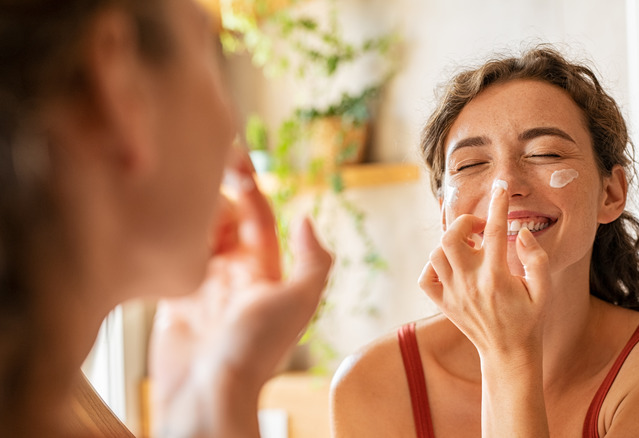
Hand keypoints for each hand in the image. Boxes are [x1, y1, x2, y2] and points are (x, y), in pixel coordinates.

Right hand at [149, 150, 331, 436]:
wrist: (207, 393)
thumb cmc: (255, 351)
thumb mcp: (297, 302)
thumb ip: (311, 260)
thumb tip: (305, 217)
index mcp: (266, 269)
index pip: (256, 214)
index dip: (247, 184)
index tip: (231, 155)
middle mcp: (235, 273)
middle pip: (222, 218)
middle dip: (212, 198)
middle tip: (196, 185)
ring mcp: (203, 285)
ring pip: (196, 234)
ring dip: (189, 216)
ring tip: (176, 203)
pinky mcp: (173, 299)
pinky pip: (170, 259)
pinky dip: (167, 242)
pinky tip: (160, 226)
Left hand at [418, 181, 550, 360]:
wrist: (508, 353)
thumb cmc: (530, 320)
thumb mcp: (544, 290)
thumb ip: (536, 259)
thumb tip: (521, 233)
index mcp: (497, 277)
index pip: (494, 231)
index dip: (498, 205)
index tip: (501, 188)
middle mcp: (470, 283)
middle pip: (451, 238)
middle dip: (463, 223)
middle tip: (479, 228)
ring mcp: (453, 294)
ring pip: (436, 254)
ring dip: (450, 243)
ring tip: (468, 247)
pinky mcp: (443, 304)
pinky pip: (425, 278)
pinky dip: (433, 266)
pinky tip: (451, 266)